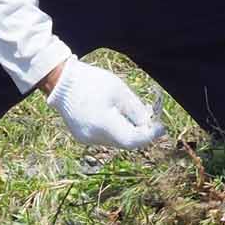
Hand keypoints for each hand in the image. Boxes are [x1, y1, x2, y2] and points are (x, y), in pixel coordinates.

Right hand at [44, 58, 163, 149]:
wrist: (62, 81)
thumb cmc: (93, 82)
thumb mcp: (120, 92)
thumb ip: (136, 110)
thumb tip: (149, 124)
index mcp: (102, 124)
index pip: (132, 140)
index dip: (149, 136)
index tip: (162, 127)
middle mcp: (92, 136)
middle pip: (125, 142)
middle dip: (141, 133)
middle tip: (152, 119)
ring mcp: (85, 138)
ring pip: (116, 141)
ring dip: (129, 131)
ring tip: (133, 113)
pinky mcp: (81, 136)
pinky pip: (105, 138)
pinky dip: (116, 130)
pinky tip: (118, 116)